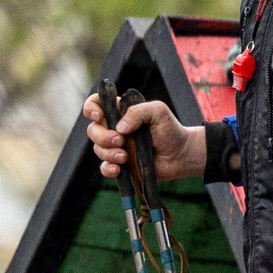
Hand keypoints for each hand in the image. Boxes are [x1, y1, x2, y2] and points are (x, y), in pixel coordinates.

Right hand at [82, 95, 206, 181]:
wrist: (181, 154)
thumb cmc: (170, 130)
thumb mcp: (158, 111)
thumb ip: (138, 111)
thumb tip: (120, 127)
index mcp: (121, 112)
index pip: (96, 104)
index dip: (91, 108)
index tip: (98, 116)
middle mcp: (115, 129)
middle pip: (93, 130)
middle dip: (103, 137)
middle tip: (121, 141)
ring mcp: (117, 147)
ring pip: (98, 149)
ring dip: (109, 153)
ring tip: (125, 156)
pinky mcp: (121, 164)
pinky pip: (105, 168)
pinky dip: (108, 169)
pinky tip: (119, 169)